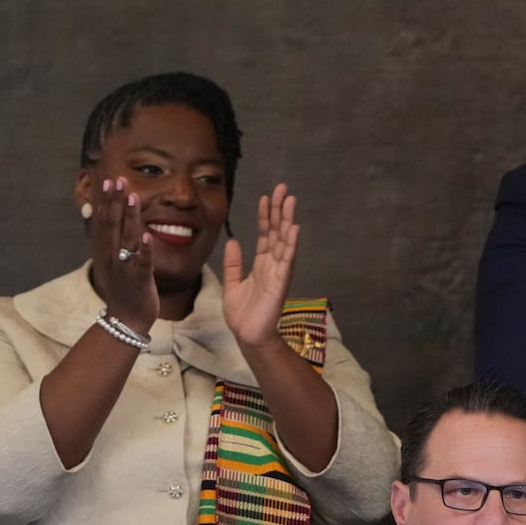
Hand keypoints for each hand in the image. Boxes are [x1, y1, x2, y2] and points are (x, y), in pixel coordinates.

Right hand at [89, 176, 157, 331]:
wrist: (125, 319)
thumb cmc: (122, 286)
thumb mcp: (111, 259)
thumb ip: (110, 238)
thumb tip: (104, 215)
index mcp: (106, 250)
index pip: (105, 220)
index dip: (107, 200)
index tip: (109, 180)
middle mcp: (112, 256)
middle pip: (112, 224)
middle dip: (116, 201)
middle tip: (119, 180)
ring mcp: (124, 268)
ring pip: (127, 239)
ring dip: (130, 217)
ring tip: (133, 197)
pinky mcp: (139, 280)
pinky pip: (142, 263)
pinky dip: (144, 250)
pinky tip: (147, 236)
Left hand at [222, 183, 300, 350]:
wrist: (247, 336)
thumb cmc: (242, 314)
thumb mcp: (232, 284)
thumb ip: (233, 263)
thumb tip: (233, 241)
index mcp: (261, 264)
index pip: (264, 234)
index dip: (265, 216)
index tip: (266, 197)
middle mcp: (272, 264)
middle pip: (276, 232)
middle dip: (279, 210)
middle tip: (283, 188)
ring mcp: (279, 272)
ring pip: (284, 241)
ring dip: (287, 220)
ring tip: (290, 200)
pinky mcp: (281, 282)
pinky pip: (287, 259)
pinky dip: (290, 243)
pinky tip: (294, 227)